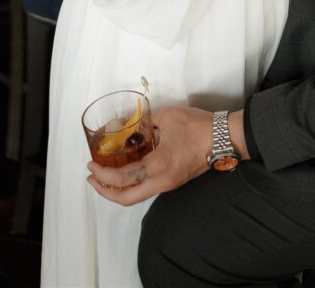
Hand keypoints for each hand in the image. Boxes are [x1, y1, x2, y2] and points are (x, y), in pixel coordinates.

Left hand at [87, 106, 210, 205]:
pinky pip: (146, 189)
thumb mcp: (168, 116)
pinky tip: (127, 171)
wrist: (224, 139)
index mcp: (158, 165)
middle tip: (92, 179)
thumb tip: (132, 125)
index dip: (103, 174)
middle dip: (104, 191)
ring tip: (106, 176)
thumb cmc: (197, 126)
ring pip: (136, 196)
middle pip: (125, 199)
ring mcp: (168, 185)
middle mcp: (161, 181)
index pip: (122, 178)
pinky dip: (131, 185)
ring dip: (117, 190)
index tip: (91, 165)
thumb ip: (146, 121)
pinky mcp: (173, 182)